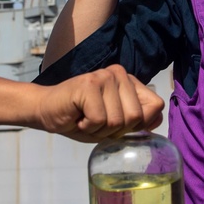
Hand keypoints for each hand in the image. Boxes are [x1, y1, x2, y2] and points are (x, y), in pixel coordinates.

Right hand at [35, 64, 163, 142]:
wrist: (46, 112)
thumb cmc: (80, 119)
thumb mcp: (114, 124)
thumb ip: (138, 119)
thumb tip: (158, 117)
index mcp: (129, 80)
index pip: (156, 105)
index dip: (139, 124)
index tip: (116, 123)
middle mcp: (119, 73)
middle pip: (137, 117)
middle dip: (116, 130)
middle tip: (96, 121)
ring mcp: (104, 76)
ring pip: (118, 121)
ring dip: (99, 129)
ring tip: (86, 118)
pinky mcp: (89, 84)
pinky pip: (99, 120)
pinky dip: (87, 127)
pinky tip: (78, 117)